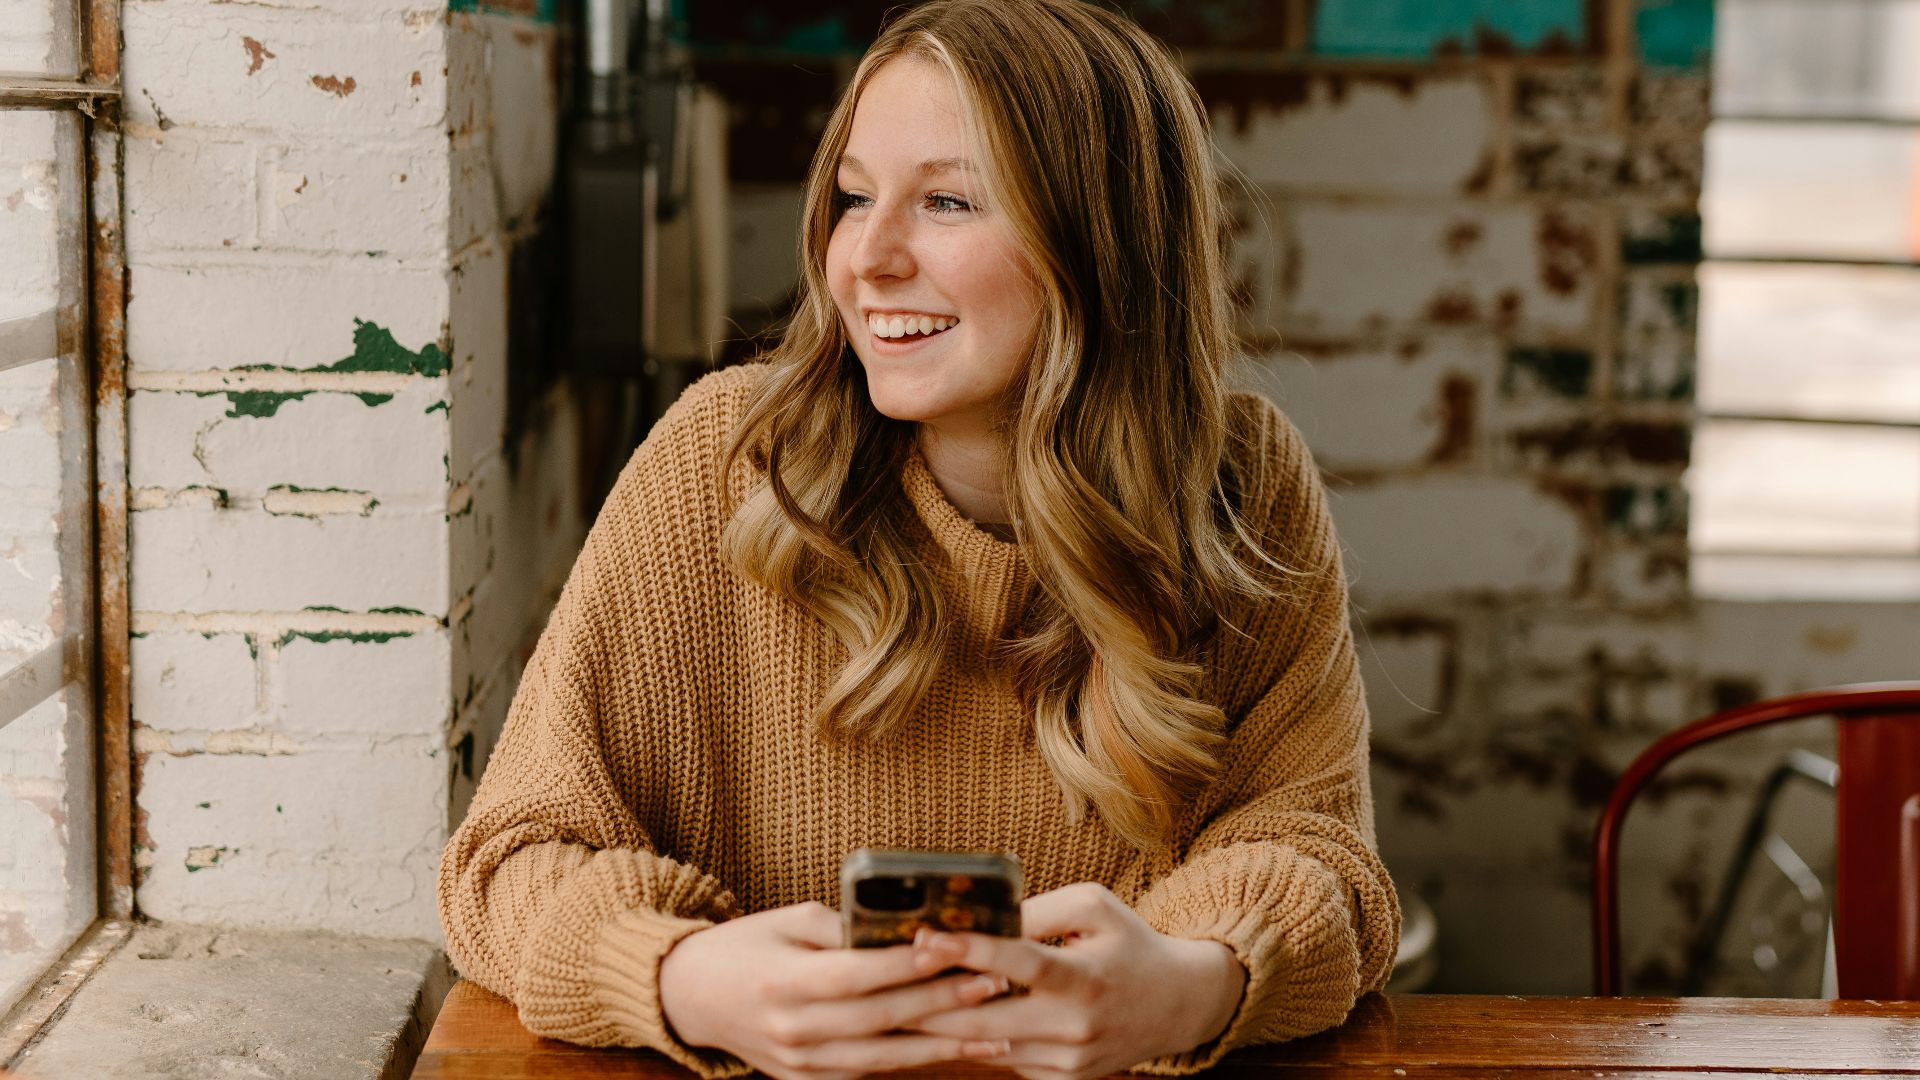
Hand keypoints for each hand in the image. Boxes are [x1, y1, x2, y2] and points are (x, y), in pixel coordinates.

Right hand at [657, 900, 1015, 1079]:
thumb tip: (906, 927)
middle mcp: (794, 1030)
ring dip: (945, 1043)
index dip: (910, 963)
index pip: (860, 973)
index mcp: (785, 983)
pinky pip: (872, 1072)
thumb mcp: (787, 920)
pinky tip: (957, 1049)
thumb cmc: (746, 947)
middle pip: (883, 1018)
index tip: (955, 946)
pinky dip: (916, 1061)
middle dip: (944, 1002)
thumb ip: (843, 927)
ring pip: (887, 1056)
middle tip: (995, 983)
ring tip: (997, 1026)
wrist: (691, 998)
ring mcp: (802, 1064)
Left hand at [909, 882, 1248, 1079]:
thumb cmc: (1128, 943)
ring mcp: (1068, 1062)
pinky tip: (944, 1019)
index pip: (1020, 964)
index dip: (969, 950)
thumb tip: (979, 918)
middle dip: (930, 1001)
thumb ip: (1037, 909)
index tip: (924, 936)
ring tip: (899, 999)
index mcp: (1085, 978)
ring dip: (942, 1025)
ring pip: (988, 1047)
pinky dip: (975, 1041)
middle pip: (986, 1020)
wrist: (1176, 1005)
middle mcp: (1075, 1027)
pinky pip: (1006, 1061)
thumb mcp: (1092, 907)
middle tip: (886, 979)